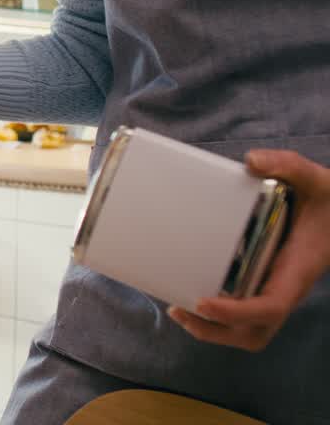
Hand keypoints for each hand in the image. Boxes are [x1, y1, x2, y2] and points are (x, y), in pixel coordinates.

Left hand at [168, 149, 329, 350]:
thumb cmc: (328, 200)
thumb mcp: (315, 178)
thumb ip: (287, 165)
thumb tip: (253, 162)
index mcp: (297, 270)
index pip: (270, 307)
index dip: (237, 313)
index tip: (204, 303)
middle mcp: (285, 288)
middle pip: (256, 332)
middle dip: (218, 331)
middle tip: (181, 310)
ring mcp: (275, 290)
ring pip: (249, 331)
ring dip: (213, 330)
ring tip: (178, 310)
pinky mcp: (265, 285)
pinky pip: (243, 315)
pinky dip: (218, 317)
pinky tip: (191, 296)